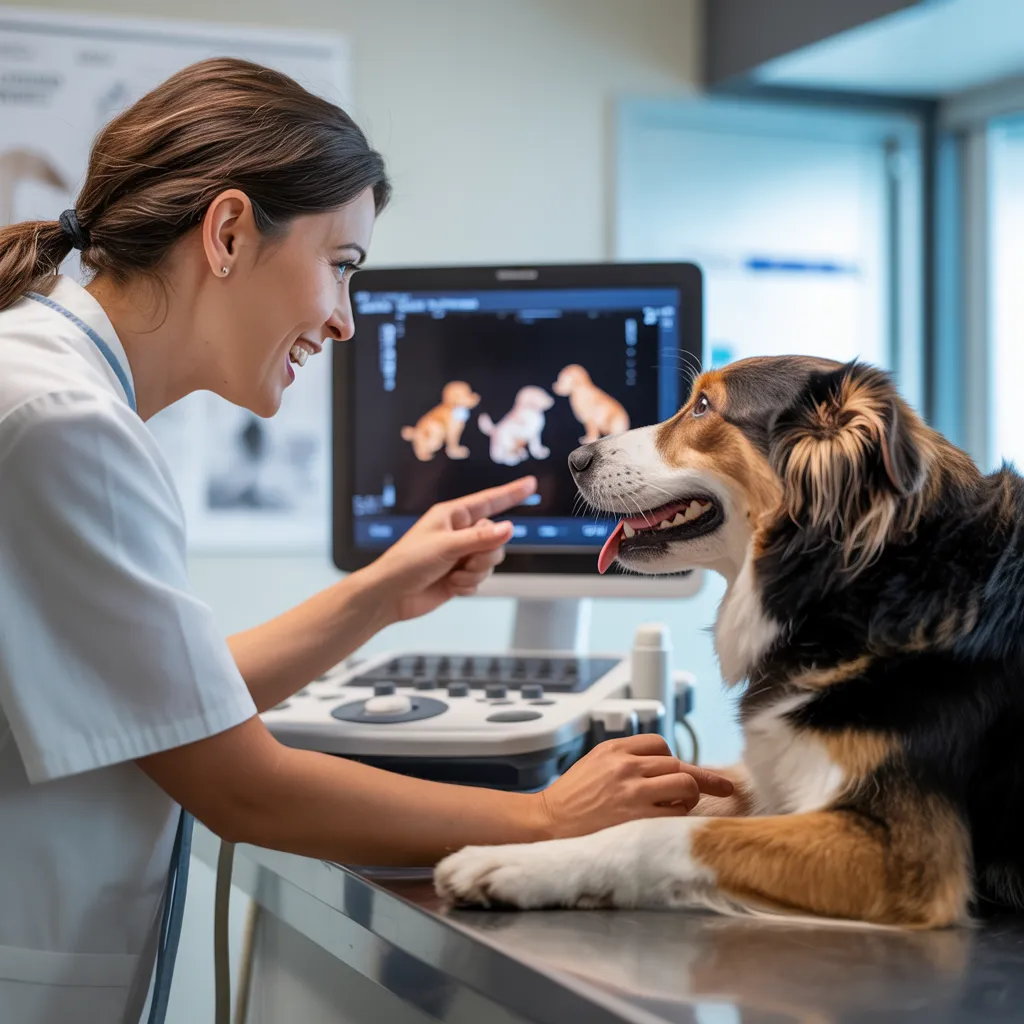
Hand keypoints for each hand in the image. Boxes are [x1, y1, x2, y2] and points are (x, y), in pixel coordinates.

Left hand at [359, 476, 536, 623]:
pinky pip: (481, 578)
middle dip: (486, 553)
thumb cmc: (406, 563)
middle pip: (496, 538)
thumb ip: (480, 538)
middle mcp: (459, 533)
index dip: (511, 493)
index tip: (531, 485)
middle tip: (467, 560)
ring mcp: (460, 555)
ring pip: (491, 560)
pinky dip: (469, 584)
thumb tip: (508, 528)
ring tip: (454, 575)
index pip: (489, 501)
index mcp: (452, 516)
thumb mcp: (445, 547)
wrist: (390, 596)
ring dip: (476, 571)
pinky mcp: (460, 575)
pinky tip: (451, 586)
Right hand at [534, 735, 733, 838]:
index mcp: (613, 749)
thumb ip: (623, 761)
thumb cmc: (570, 799)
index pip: (659, 744)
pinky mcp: (637, 817)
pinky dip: (680, 817)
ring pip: (685, 783)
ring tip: (680, 809)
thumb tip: (659, 766)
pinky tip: (669, 822)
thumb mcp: (593, 765)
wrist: (546, 823)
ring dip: (690, 797)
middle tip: (726, 786)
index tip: (682, 772)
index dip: (673, 760)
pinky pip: (676, 812)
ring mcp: (633, 790)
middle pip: (678, 763)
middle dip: (704, 778)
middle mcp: (625, 765)